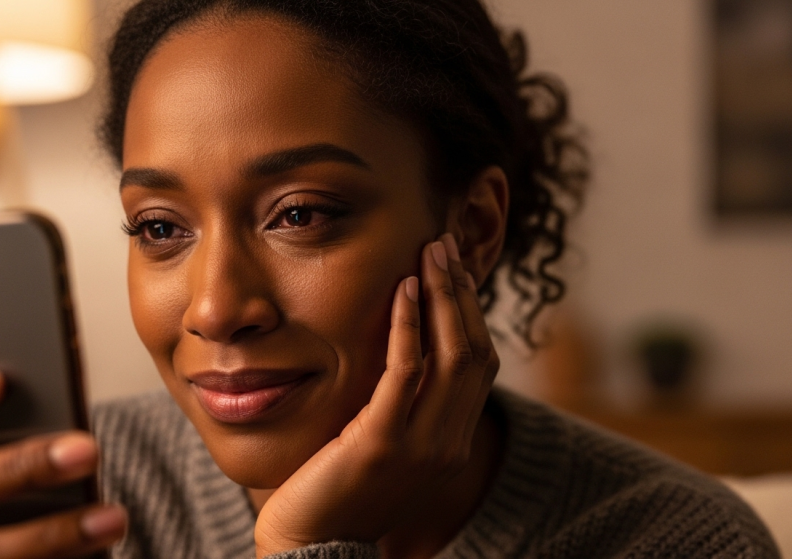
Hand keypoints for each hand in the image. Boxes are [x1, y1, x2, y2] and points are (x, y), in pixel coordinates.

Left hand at [254, 233, 498, 556]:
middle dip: (461, 292)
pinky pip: (407, 373)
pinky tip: (402, 290)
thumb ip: (401, 407)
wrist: (311, 549)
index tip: (453, 269)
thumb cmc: (337, 491)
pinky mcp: (383, 444)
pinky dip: (410, 326)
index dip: (470, 311)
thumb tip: (400, 354)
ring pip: (451, 355)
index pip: (480, 363)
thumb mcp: (384, 445)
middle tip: (445, 245)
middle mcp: (449, 444)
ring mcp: (422, 446)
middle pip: (474, 351)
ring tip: (430, 252)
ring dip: (442, 296)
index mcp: (453, 443)